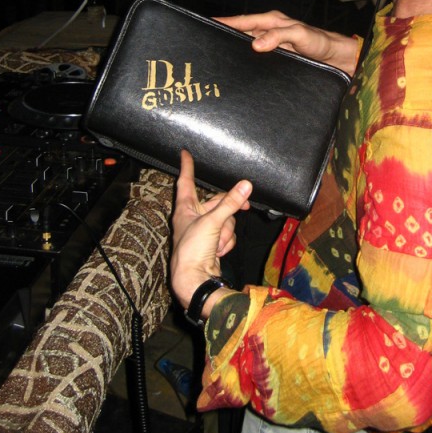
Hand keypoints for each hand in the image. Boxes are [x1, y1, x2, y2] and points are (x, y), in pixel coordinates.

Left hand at [170, 150, 250, 317]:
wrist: (194, 279)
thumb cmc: (192, 249)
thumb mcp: (213, 222)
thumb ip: (231, 203)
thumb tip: (246, 185)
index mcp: (185, 209)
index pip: (186, 182)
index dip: (187, 167)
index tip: (185, 153)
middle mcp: (192, 218)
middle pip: (217, 203)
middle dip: (228, 210)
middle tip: (245, 206)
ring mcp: (203, 231)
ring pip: (225, 220)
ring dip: (226, 232)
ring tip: (218, 243)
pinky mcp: (212, 243)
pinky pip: (226, 234)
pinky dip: (226, 242)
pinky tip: (219, 251)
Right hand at [216, 10, 359, 74]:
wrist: (336, 59)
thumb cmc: (321, 42)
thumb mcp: (301, 35)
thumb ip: (280, 36)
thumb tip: (256, 44)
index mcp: (272, 22)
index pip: (243, 20)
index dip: (225, 22)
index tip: (207, 24)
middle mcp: (269, 33)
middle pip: (241, 34)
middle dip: (225, 37)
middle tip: (206, 45)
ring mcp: (271, 47)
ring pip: (247, 48)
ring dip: (235, 53)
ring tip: (217, 61)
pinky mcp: (275, 60)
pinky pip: (256, 61)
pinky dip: (246, 64)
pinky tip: (239, 72)